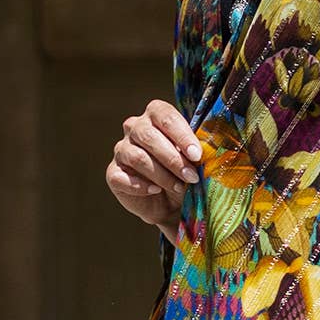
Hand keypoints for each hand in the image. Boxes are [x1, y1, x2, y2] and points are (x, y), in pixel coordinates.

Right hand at [106, 99, 200, 244]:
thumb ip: (195, 151)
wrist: (168, 203)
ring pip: (137, 157)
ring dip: (162, 175)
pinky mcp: (114, 173)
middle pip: (149, 136)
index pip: (164, 116)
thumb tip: (206, 151)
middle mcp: (135, 128)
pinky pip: (122, 177)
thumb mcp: (193, 161)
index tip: (197, 155)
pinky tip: (155, 191)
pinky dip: (140, 186)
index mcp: (155, 115)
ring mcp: (122, 149)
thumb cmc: (182, 174)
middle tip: (192, 177)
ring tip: (179, 188)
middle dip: (173, 159)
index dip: (181, 135)